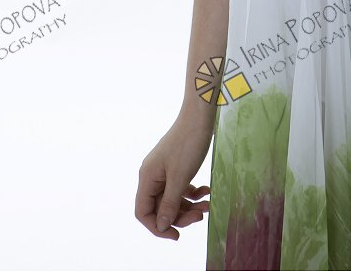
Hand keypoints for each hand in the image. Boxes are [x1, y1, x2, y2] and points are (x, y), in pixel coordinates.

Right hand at [135, 114, 214, 240]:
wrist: (200, 115)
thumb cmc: (189, 143)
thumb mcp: (180, 177)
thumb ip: (170, 203)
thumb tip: (162, 225)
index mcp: (147, 178)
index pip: (143, 212)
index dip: (158, 227)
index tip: (177, 235)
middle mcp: (152, 176)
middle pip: (160, 207)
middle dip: (180, 215)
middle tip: (200, 217)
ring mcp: (164, 171)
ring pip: (173, 198)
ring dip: (189, 205)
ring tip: (207, 205)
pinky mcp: (176, 166)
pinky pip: (181, 187)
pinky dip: (193, 192)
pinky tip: (206, 191)